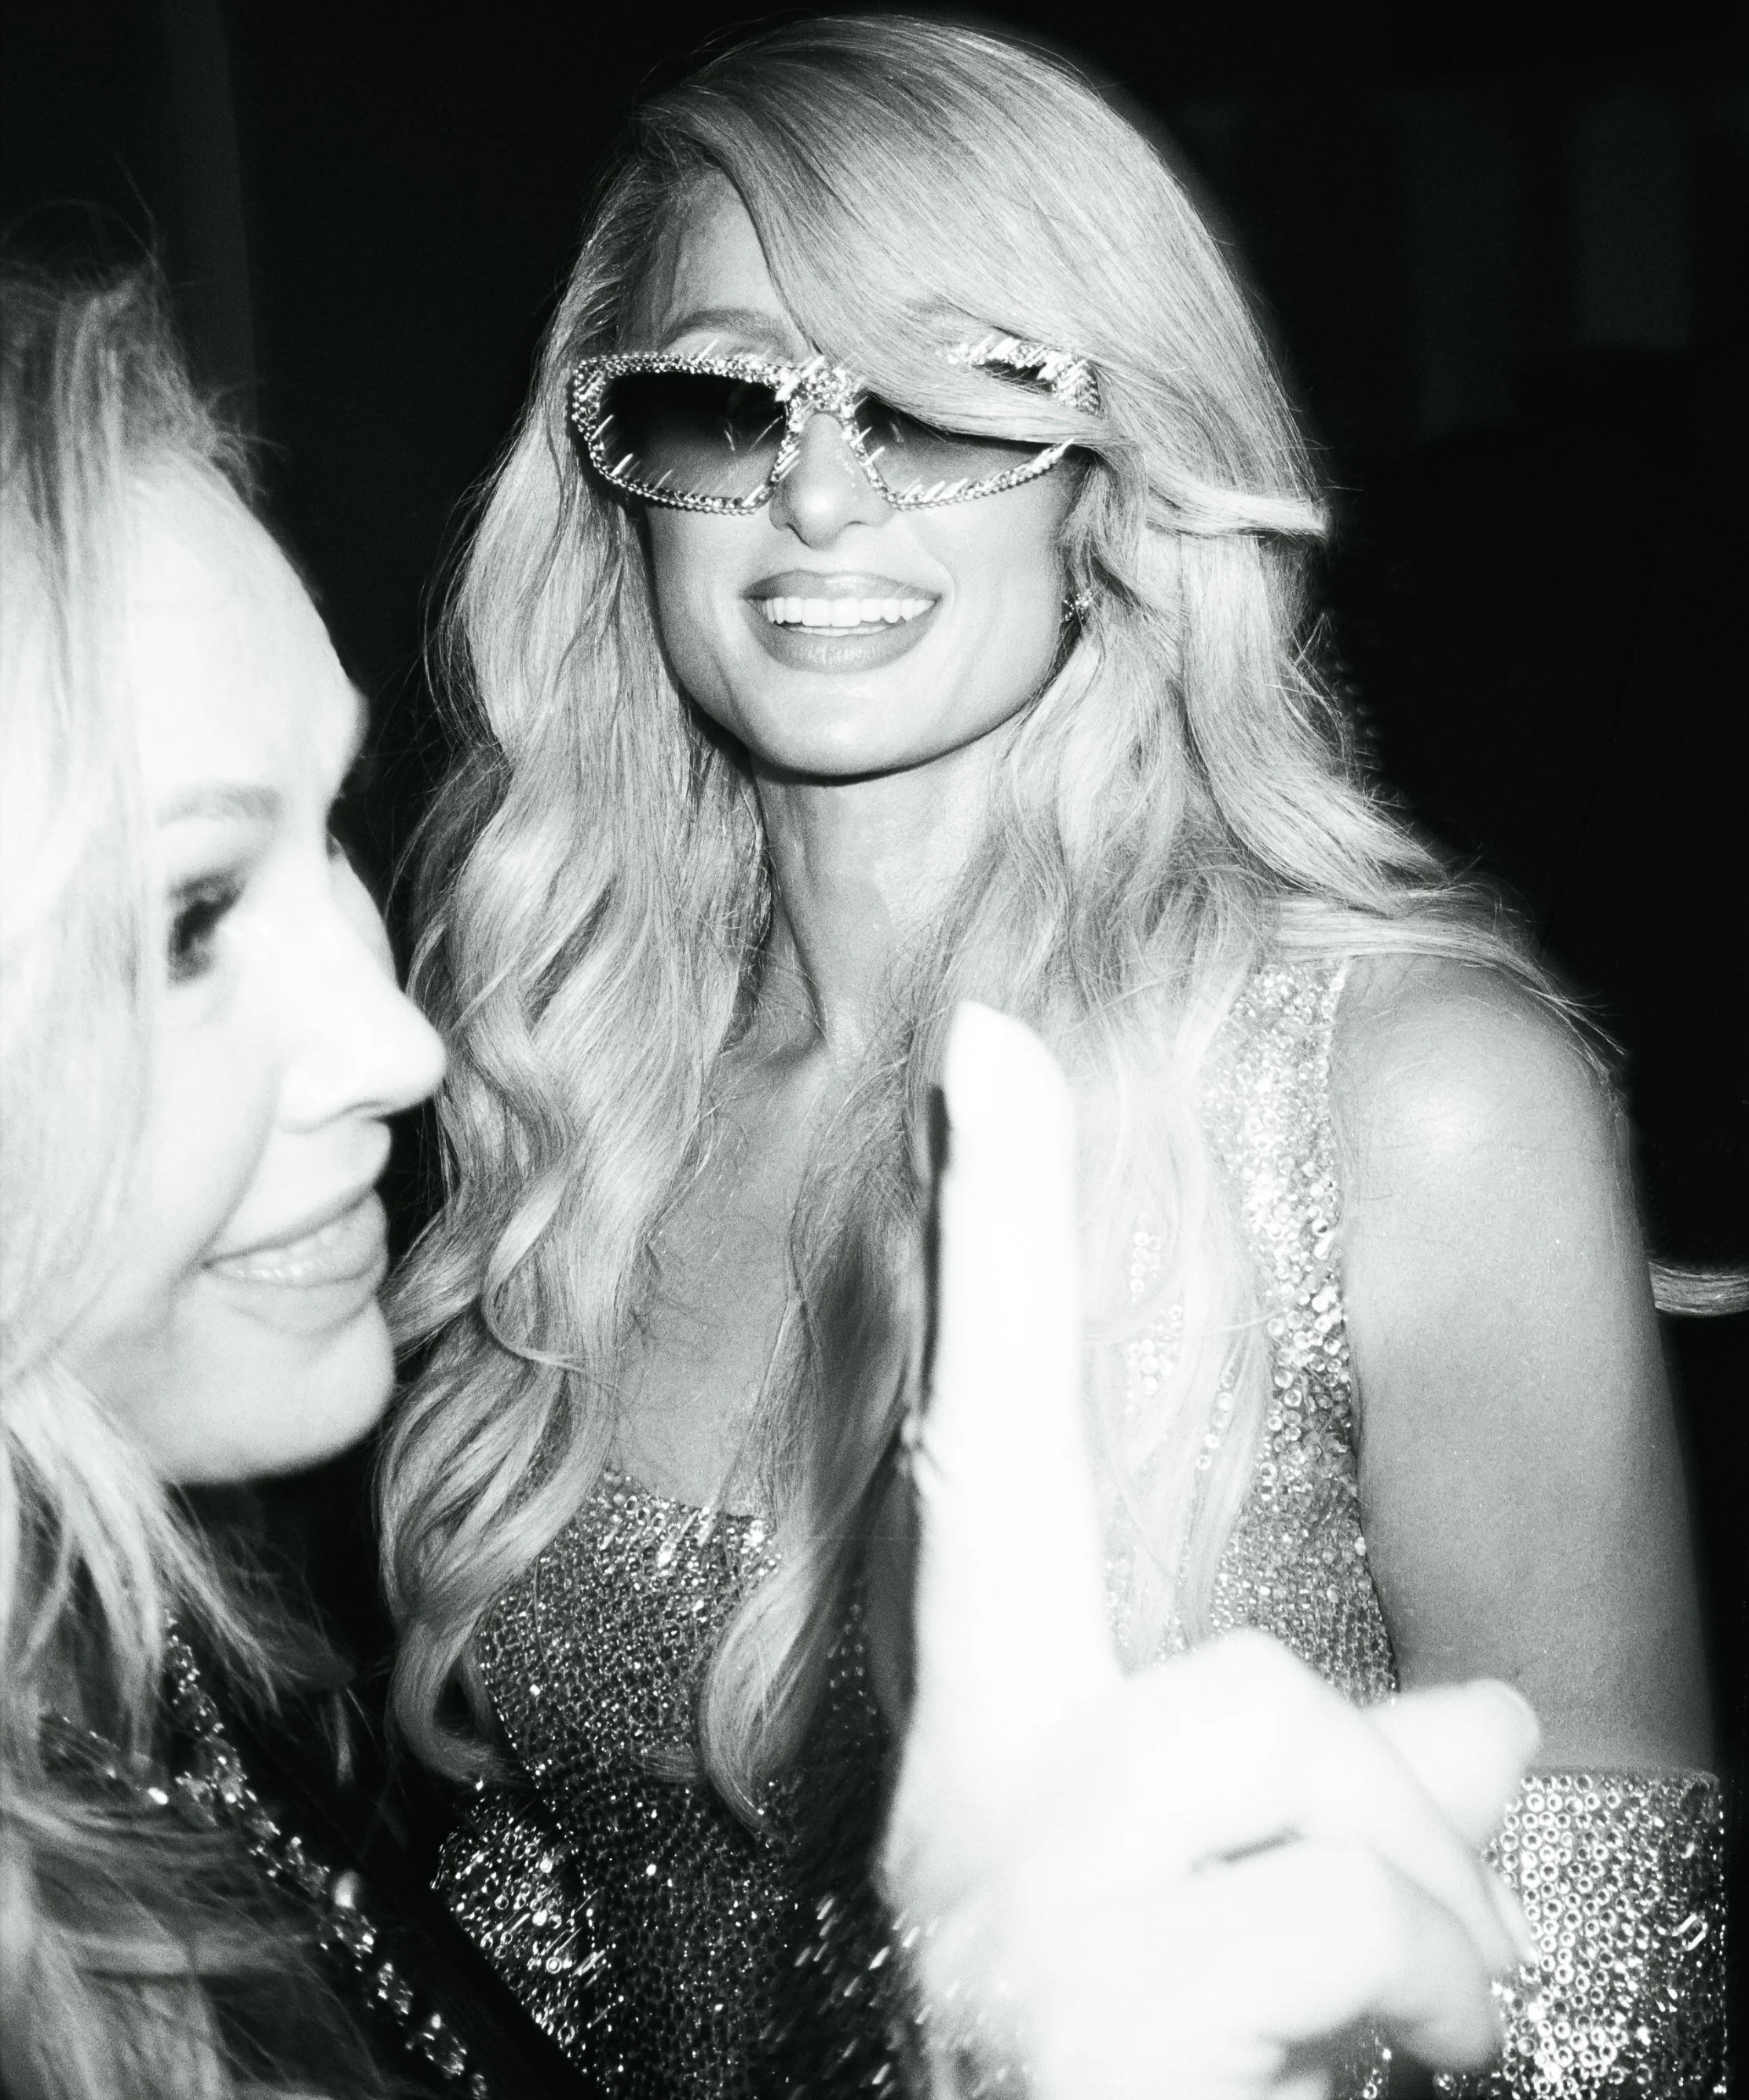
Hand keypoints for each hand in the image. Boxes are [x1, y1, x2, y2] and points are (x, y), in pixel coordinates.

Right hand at [881, 1002, 1536, 2098]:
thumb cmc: (1158, 2083)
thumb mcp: (1252, 1915)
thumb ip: (1358, 1794)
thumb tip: (1487, 1721)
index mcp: (1001, 1737)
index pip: (991, 1436)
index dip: (998, 1230)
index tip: (992, 1032)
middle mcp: (978, 1794)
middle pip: (1255, 1674)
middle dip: (1390, 1825)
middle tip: (1399, 1982)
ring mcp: (1016, 1899)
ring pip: (1316, 1780)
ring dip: (1423, 1945)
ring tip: (1361, 2057)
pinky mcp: (1085, 1998)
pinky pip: (1346, 1924)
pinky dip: (1412, 2021)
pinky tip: (1333, 2094)